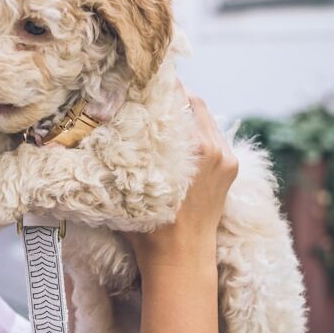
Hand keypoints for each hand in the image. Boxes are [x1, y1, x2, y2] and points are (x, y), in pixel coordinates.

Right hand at [124, 78, 238, 271]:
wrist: (182, 259)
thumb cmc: (150, 226)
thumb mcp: (132, 182)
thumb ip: (126, 149)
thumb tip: (102, 121)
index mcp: (193, 148)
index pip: (178, 98)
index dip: (160, 84)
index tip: (142, 76)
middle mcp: (214, 148)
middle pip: (194, 101)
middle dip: (172, 94)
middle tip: (147, 89)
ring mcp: (226, 157)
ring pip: (205, 116)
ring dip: (184, 110)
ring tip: (160, 110)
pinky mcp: (231, 166)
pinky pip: (213, 134)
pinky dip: (196, 127)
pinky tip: (176, 133)